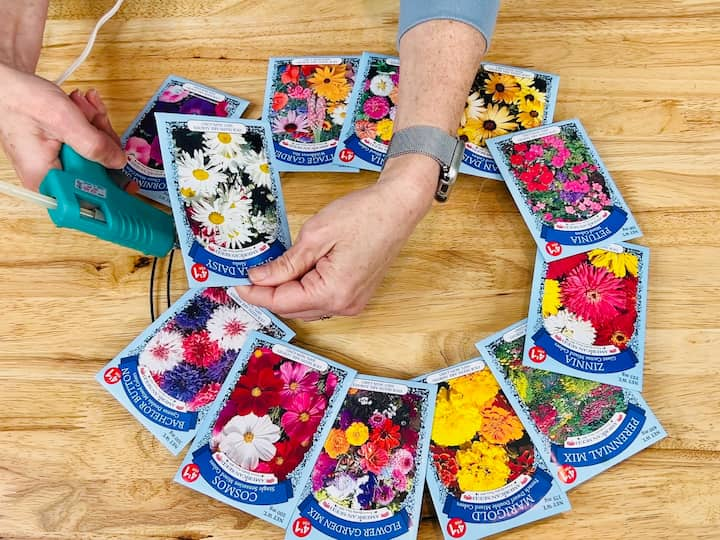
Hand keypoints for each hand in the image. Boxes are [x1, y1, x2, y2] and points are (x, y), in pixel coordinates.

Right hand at [0, 62, 126, 189]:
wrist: (7, 84)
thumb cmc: (22, 100)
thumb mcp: (64, 121)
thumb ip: (94, 145)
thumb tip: (118, 162)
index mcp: (46, 179)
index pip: (86, 199)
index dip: (109, 190)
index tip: (129, 183)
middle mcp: (51, 176)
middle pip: (96, 173)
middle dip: (102, 142)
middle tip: (96, 120)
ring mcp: (58, 163)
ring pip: (95, 155)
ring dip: (96, 127)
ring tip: (83, 107)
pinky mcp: (62, 152)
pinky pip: (87, 144)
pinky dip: (90, 124)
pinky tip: (83, 107)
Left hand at [233, 155, 437, 319]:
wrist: (398, 207)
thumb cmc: (363, 215)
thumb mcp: (315, 235)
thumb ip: (285, 264)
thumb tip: (260, 279)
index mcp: (332, 293)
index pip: (281, 302)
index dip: (255, 293)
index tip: (235, 282)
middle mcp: (344, 305)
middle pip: (293, 308)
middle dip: (268, 293)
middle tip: (248, 274)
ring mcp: (352, 303)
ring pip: (306, 307)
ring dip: (286, 292)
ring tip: (269, 270)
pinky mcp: (356, 295)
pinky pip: (321, 300)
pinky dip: (303, 290)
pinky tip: (294, 272)